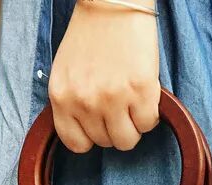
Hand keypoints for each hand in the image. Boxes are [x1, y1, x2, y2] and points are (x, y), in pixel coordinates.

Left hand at [48, 0, 159, 152]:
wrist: (112, 2)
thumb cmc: (91, 35)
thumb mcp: (67, 72)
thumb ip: (73, 102)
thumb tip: (90, 130)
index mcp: (61, 97)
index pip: (76, 143)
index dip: (91, 137)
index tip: (100, 125)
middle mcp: (84, 101)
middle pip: (105, 142)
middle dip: (115, 127)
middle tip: (120, 106)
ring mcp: (113, 97)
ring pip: (127, 140)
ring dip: (133, 126)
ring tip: (133, 104)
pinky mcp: (140, 89)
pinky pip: (148, 123)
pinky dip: (150, 114)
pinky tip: (145, 96)